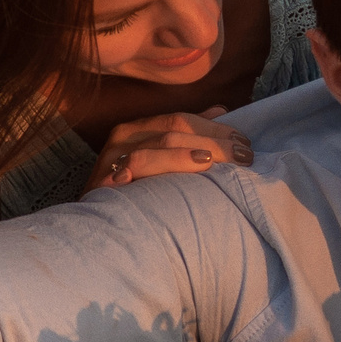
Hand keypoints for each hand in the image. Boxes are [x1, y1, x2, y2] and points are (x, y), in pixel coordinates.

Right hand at [86, 108, 251, 191]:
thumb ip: (187, 136)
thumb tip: (221, 111)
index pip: (181, 119)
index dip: (215, 129)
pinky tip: (190, 169)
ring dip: (193, 152)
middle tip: (244, 156)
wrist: (95, 229)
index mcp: (137, 129)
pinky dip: (166, 165)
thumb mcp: (159, 162)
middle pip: (174, 128)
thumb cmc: (134, 195)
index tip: (245, 143)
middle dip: (214, 141)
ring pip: (158, 145)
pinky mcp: (105, 182)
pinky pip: (138, 168)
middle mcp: (123, 137)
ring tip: (221, 162)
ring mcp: (112, 158)